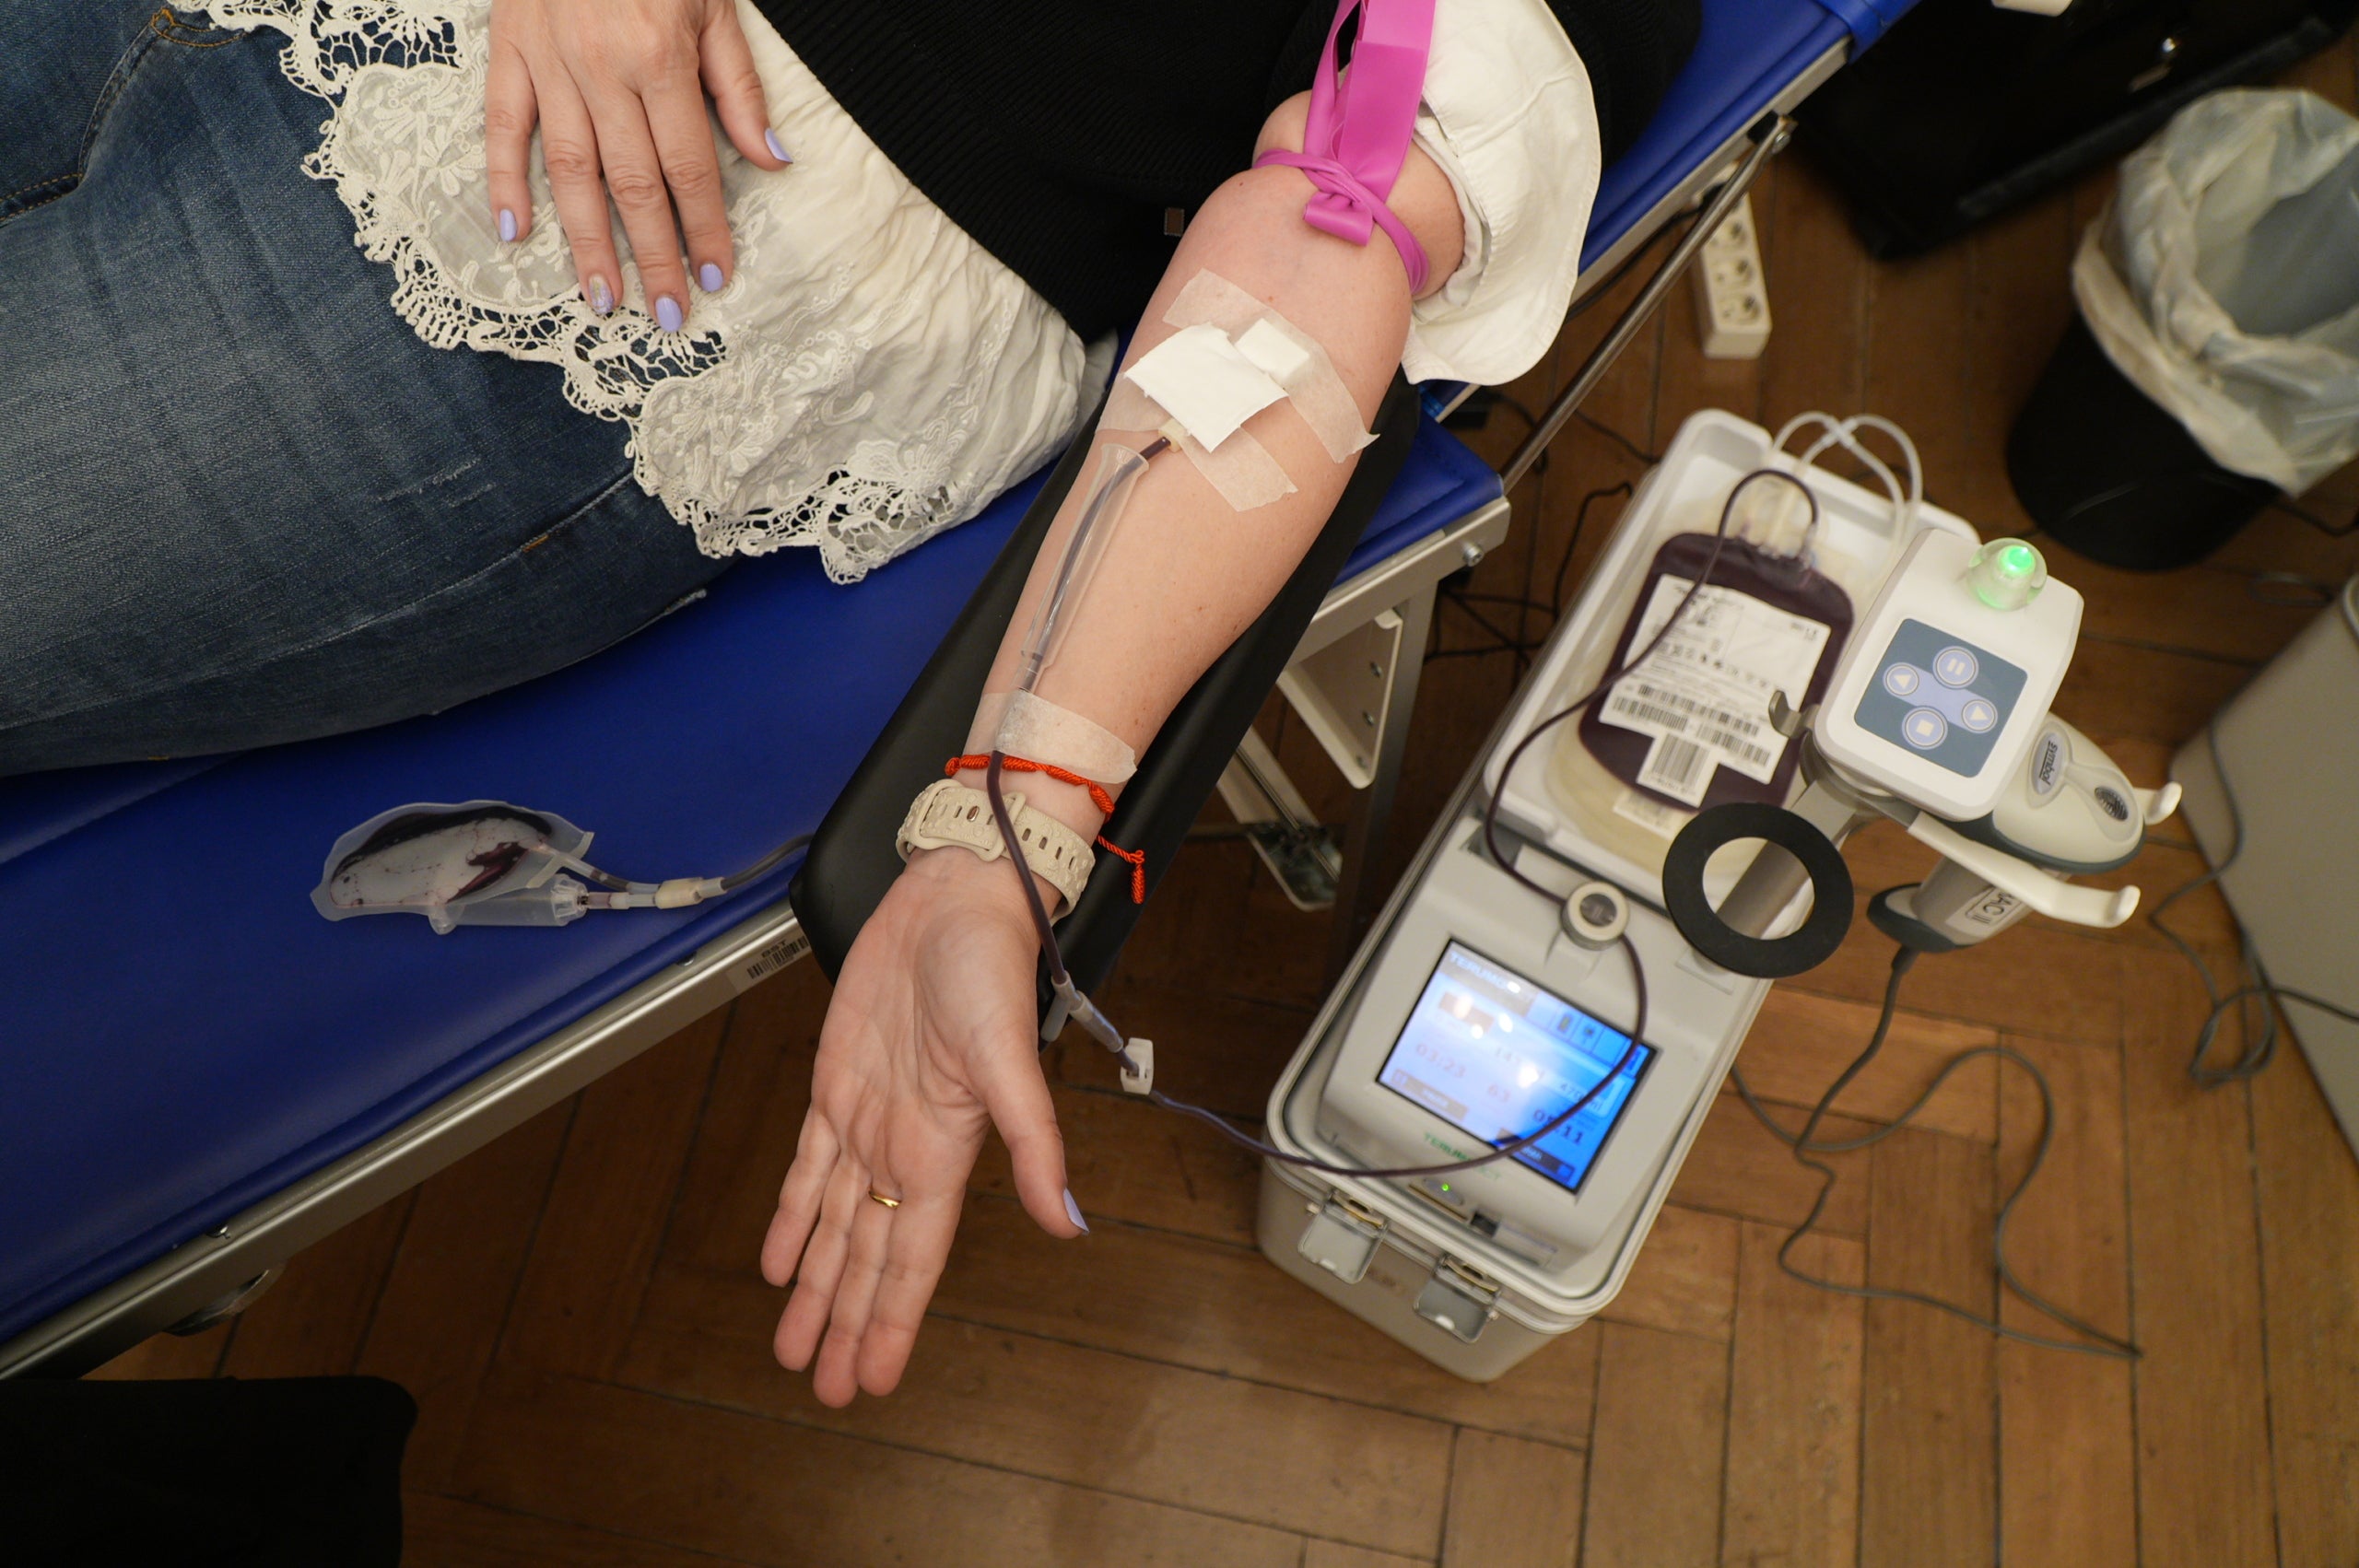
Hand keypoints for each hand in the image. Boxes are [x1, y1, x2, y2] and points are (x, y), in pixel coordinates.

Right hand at [485, 0, 789, 327]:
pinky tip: (514, 232)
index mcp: (660, 58)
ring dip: (587, 241)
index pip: (688, 167)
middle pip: (631, 184)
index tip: (713, 277)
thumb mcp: (716, 7)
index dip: (702, 228)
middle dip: (652, 255)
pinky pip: (502, 125)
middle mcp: (602, 68)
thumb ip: (737, 88)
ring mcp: (548, 62)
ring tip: (603, 297)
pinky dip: (504, 180)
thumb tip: (770, 161)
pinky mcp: (507, 48)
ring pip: (569, 170)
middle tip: (665, 314)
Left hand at [760, 844, 1085, 1405]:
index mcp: (941, 1154)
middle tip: (825, 1390)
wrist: (954, 900)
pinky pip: (807, 1165)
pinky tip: (777, 1259)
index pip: (910, 1262)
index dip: (889, 1322)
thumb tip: (1067, 1224)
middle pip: (865, 1258)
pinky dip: (792, 1215)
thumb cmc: (991, 970)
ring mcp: (866, 1121)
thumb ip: (1035, 1145)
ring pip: (832, 1224)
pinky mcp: (835, 1084)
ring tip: (794, 1346)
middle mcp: (901, 1150)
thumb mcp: (1012, 1062)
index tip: (873, 1382)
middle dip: (846, 1323)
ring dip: (815, 1285)